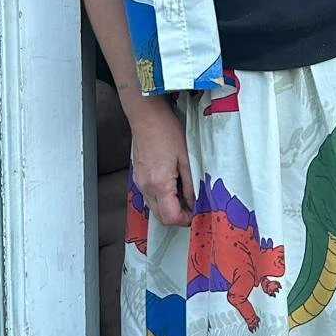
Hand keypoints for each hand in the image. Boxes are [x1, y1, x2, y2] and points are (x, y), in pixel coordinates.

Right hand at [125, 97, 193, 226]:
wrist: (146, 115)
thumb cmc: (167, 131)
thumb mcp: (186, 158)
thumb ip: (190, 184)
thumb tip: (195, 202)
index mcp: (159, 184)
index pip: (171, 217)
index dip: (186, 220)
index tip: (198, 214)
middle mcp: (146, 187)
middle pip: (161, 217)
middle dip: (178, 217)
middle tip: (194, 208)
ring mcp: (140, 183)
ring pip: (154, 209)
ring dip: (170, 209)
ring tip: (186, 196)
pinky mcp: (138, 177)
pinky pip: (150, 197)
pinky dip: (162, 199)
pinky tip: (174, 186)